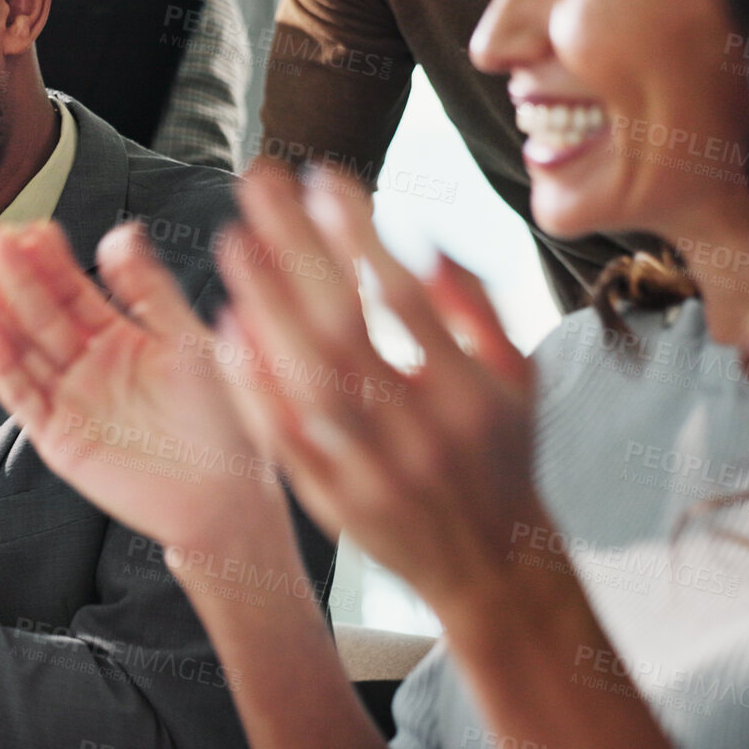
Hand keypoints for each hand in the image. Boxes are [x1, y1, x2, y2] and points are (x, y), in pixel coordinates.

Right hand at [0, 220, 292, 556]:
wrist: (226, 497)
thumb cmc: (225, 424)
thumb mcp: (190, 341)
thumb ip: (151, 290)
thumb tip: (121, 235)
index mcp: (123, 339)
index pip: (75, 290)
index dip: (51, 260)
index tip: (30, 229)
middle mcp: (91, 367)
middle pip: (40, 313)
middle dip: (13, 276)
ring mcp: (72, 400)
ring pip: (23, 347)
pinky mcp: (59, 438)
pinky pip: (23, 396)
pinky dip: (2, 365)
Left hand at [224, 168, 539, 614]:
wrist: (491, 572)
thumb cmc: (502, 457)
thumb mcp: (519, 382)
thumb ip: (479, 309)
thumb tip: (426, 239)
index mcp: (472, 396)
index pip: (409, 300)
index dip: (364, 236)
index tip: (326, 176)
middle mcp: (420, 432)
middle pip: (346, 327)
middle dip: (298, 248)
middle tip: (258, 186)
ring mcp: (370, 470)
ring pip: (306, 380)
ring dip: (265, 307)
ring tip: (233, 241)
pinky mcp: (331, 500)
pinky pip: (282, 435)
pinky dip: (254, 382)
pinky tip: (228, 327)